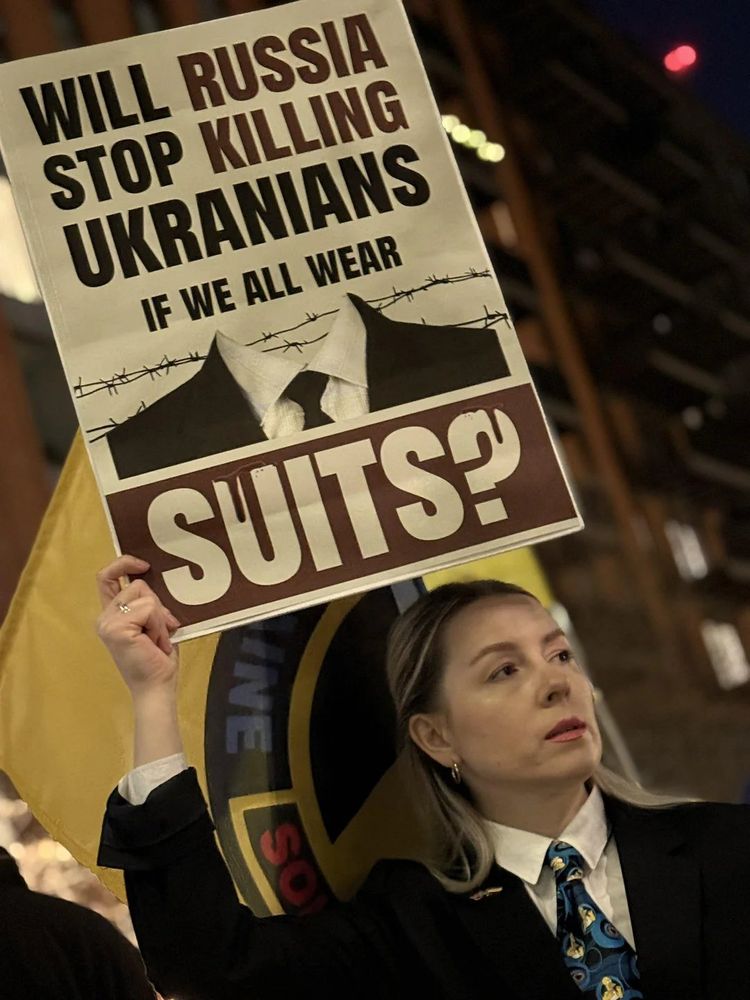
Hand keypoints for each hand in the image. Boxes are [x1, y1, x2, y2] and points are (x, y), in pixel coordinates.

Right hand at [96, 555, 180, 698]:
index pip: (106, 578)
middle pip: (138, 585)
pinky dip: (159, 625)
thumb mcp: (154, 623)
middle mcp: (105, 618)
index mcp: (111, 615)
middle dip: (157, 606)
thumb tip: (153, 582)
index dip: (122, 563)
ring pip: (146, 596)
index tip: (143, 565)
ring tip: (156, 640)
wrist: (157, 686)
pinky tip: (155, 643)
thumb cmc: (158, 659)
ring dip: (159, 618)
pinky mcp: (117, 629)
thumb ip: (148, 603)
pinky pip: (149, 609)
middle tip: (160, 632)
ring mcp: (108, 623)